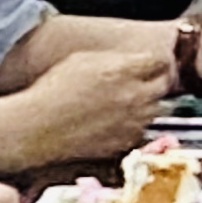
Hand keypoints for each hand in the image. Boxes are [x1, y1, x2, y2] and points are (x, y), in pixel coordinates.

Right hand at [16, 42, 177, 160]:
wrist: (37, 128)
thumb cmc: (54, 91)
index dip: (156, 62)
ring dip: (147, 104)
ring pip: (156, 110)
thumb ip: (116, 60)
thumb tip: (132, 59)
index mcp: (124, 71)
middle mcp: (135, 96)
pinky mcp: (125, 143)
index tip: (150, 64)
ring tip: (125, 103)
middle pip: (164, 86)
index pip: (161, 62)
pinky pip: (142, 130)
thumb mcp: (84, 60)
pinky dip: (135, 125)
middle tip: (142, 82)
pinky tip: (115, 122)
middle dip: (156, 82)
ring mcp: (132, 122)